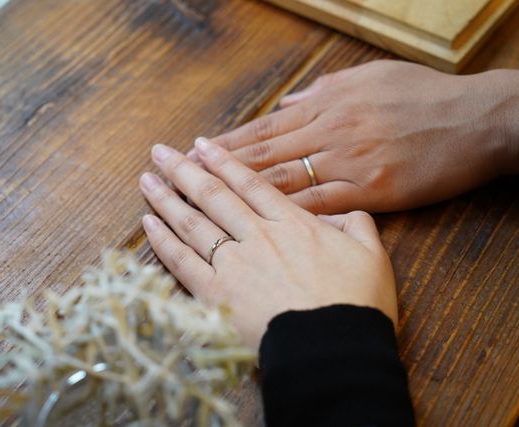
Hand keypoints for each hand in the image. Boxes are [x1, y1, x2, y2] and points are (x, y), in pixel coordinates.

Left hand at [140, 138, 396, 348]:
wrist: (333, 346)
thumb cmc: (356, 303)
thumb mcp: (371, 255)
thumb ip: (357, 224)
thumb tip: (346, 211)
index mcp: (293, 223)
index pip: (250, 184)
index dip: (224, 162)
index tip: (202, 145)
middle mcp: (257, 235)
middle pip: (214, 195)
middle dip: (184, 170)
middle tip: (160, 152)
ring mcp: (234, 263)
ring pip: (192, 222)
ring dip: (166, 198)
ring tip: (146, 179)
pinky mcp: (216, 295)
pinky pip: (182, 261)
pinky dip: (163, 241)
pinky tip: (147, 223)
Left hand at [196, 61, 518, 212]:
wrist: (477, 122)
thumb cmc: (427, 97)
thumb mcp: (372, 77)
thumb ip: (326, 90)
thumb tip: (291, 101)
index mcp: (327, 105)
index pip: (264, 128)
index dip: (226, 143)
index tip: (193, 154)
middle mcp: (329, 133)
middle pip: (261, 154)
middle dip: (216, 168)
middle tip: (177, 177)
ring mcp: (347, 164)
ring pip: (281, 180)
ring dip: (238, 193)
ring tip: (203, 202)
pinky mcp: (370, 192)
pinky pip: (319, 205)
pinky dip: (284, 214)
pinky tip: (255, 226)